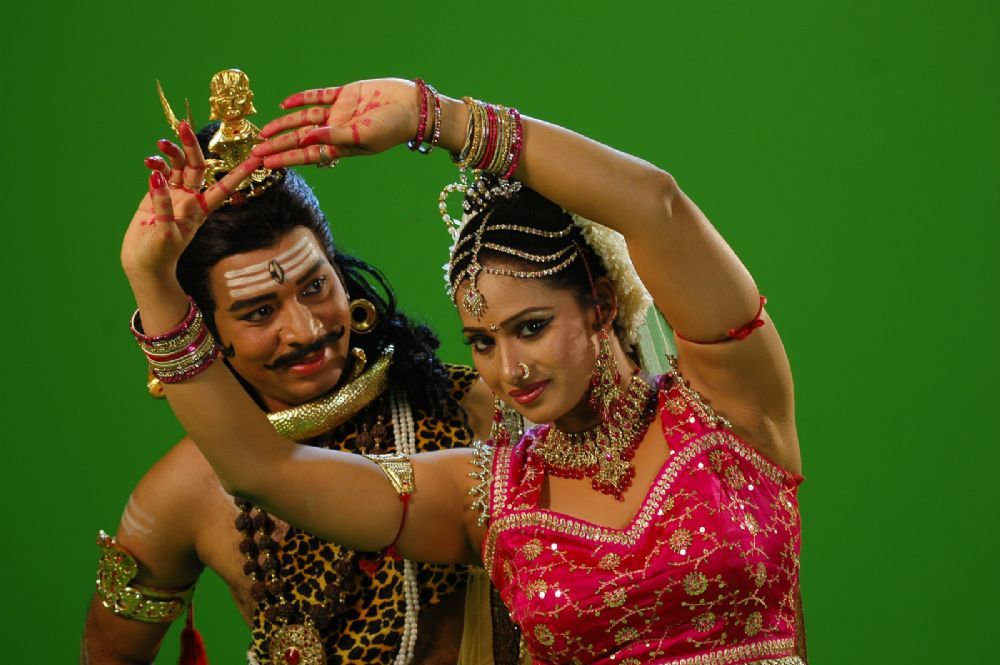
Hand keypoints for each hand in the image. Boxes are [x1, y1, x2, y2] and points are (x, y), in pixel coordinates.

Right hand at [122, 120, 260, 283]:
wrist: (143, 263)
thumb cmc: (159, 254)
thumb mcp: (165, 233)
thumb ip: (163, 205)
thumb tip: (158, 175)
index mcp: (200, 209)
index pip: (224, 187)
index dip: (240, 173)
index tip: (256, 159)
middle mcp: (190, 198)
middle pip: (197, 166)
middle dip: (192, 145)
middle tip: (184, 127)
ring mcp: (174, 194)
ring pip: (178, 165)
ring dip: (172, 151)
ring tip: (161, 144)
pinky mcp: (156, 194)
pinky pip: (159, 172)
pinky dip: (156, 163)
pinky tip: (150, 162)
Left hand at [251, 78, 421, 167]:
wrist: (413, 107)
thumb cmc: (392, 128)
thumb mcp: (362, 137)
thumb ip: (333, 137)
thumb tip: (305, 138)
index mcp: (342, 147)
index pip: (307, 154)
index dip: (285, 158)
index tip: (265, 164)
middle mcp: (337, 131)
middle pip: (301, 139)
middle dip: (278, 145)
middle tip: (255, 152)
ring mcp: (340, 113)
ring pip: (305, 119)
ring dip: (285, 125)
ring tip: (265, 132)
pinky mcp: (345, 95)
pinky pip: (319, 97)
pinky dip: (302, 99)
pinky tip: (285, 104)